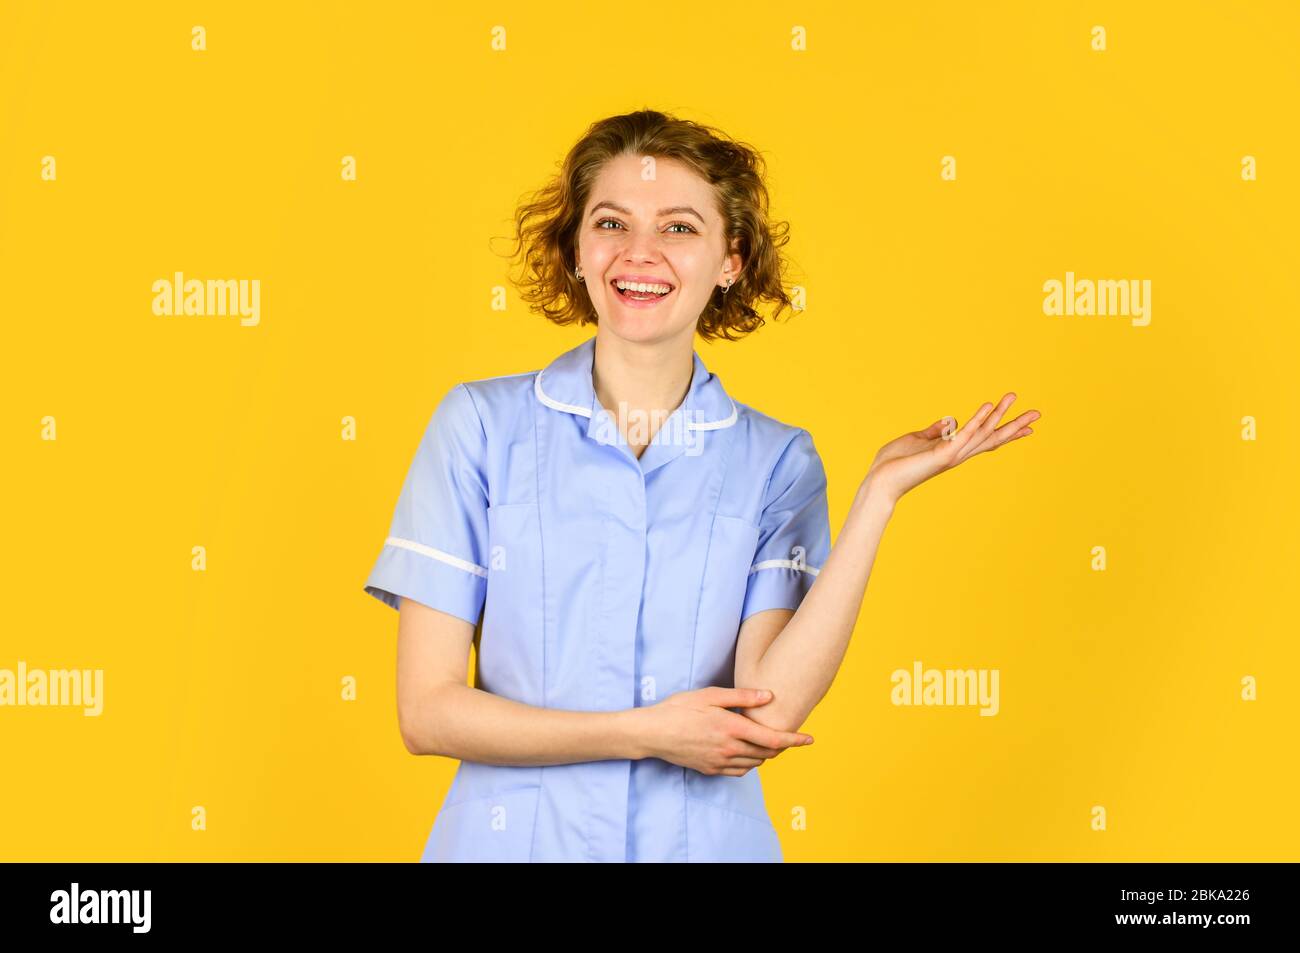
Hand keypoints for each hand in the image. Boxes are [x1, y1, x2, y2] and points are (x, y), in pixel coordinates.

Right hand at [640, 687, 814, 775]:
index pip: (772, 739)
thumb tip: (769, 696)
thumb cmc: (679, 708)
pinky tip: (746, 752)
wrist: (652, 733)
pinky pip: (738, 770)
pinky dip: (749, 763)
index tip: (810, 739)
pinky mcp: (710, 769)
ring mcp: (719, 762)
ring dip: (766, 754)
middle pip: (767, 754)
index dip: (794, 740)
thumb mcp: (710, 695)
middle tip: (788, 736)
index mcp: (732, 728)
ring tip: (768, 742)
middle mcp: (729, 749)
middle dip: (781, 746)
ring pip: (754, 763)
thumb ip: (741, 697)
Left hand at [862, 393, 1040, 504]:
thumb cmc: (894, 463)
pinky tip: (988, 405)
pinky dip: (976, 419)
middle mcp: (957, 454)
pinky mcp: (943, 454)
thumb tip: (946, 421)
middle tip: (1038, 413)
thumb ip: (934, 432)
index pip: (984, 439)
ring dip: (999, 414)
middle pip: (992, 437)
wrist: (880, 480)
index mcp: (952, 450)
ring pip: (982, 432)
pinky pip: (963, 434)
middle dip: (1014, 425)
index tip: (1027, 426)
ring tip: (1013, 397)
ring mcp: (952, 455)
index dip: (1005, 431)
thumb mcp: (916, 440)